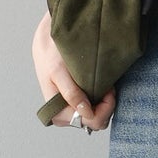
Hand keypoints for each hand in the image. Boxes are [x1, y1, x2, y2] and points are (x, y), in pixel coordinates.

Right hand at [32, 13, 117, 130]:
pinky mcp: (79, 99)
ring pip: (97, 115)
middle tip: (108, 85)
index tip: (108, 90)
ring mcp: (73, 107)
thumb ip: (71, 94)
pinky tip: (103, 84)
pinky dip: (103, 97)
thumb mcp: (58, 71)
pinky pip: (96, 107)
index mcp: (57, 111)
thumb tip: (85, 114)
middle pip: (95, 121)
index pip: (89, 122)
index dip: (103, 109)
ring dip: (105, 101)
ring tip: (104, 83)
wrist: (49, 35)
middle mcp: (65, 113)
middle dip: (106, 105)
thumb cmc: (50, 53)